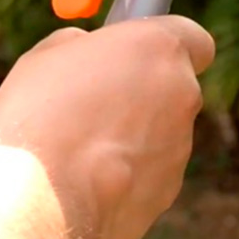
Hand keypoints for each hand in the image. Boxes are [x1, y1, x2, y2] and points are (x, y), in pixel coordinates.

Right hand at [0, 16, 214, 238]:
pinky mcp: (168, 189)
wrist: (42, 197)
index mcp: (162, 47)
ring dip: (132, 135)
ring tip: (79, 148)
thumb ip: (82, 46)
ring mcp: (181, 144)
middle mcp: (183, 92)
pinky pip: (148, 173)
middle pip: (176, 87)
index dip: (169, 47)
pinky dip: (124, 174)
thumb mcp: (50, 55)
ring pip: (162, 133)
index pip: (196, 40)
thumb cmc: (42, 114)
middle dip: (145, 94)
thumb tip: (85, 51)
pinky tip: (83, 182)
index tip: (141, 52)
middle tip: (98, 102)